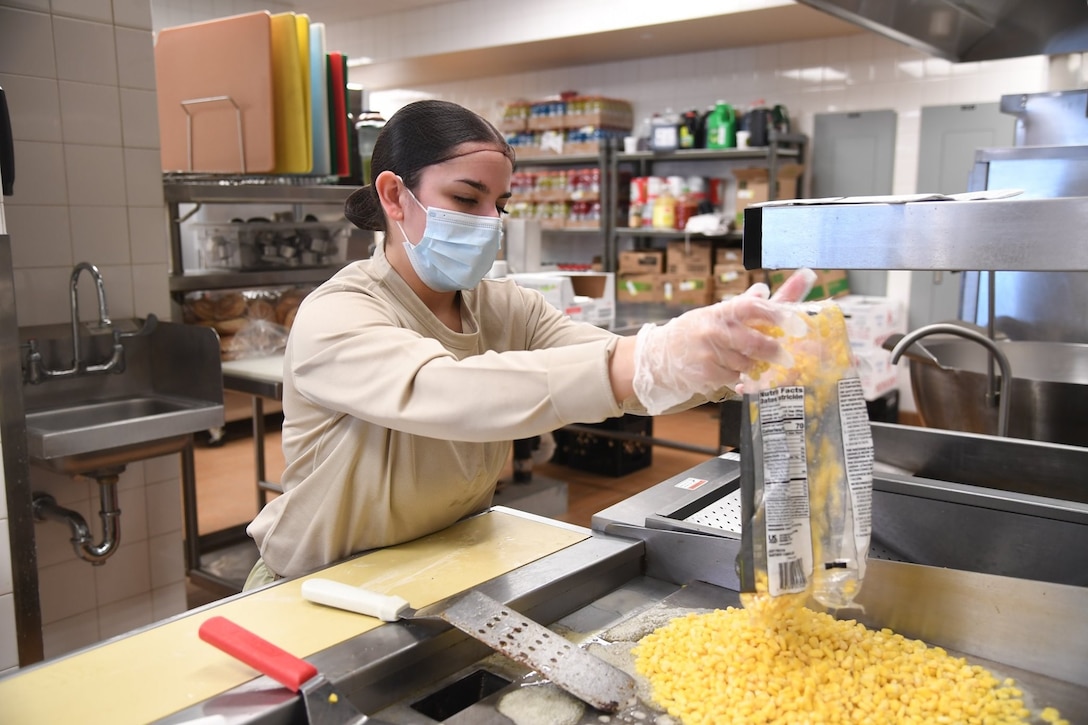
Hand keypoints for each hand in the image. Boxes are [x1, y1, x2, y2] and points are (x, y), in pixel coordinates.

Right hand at [631, 269, 815, 413]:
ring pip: (747, 364)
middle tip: (787, 357)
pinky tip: (726, 370)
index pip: (752, 307)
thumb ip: (744, 304)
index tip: (797, 324)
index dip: (776, 314)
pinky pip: (734, 377)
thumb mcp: (715, 314)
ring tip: (740, 360)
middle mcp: (714, 330)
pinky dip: (736, 376)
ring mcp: (709, 353)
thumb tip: (766, 289)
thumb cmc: (693, 332)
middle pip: (755, 342)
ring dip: (752, 365)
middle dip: (774, 351)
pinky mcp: (705, 373)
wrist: (658, 356)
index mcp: (720, 311)